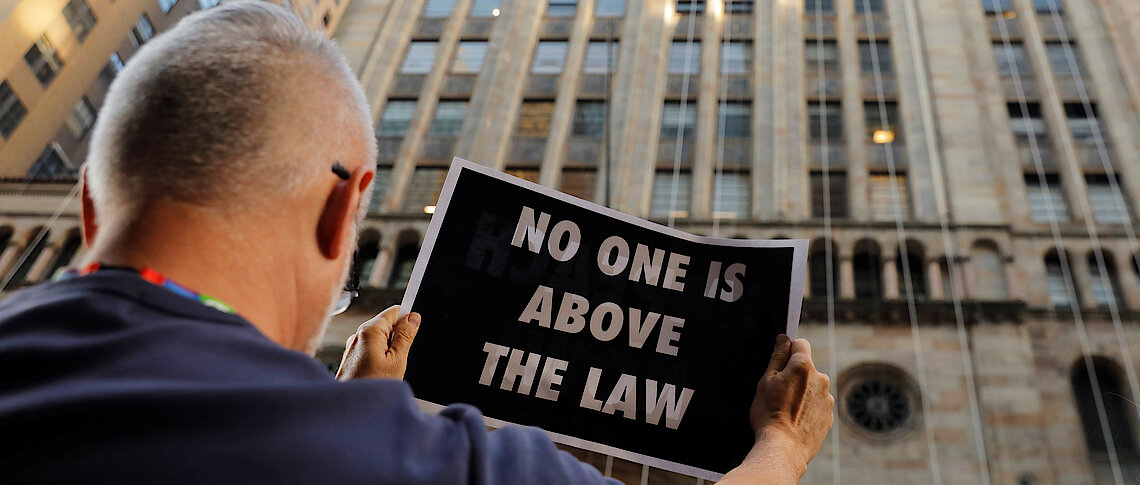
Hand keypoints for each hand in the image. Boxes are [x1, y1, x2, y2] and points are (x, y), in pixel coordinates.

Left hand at [336, 305, 420, 379]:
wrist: (350, 409)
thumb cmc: (371, 386)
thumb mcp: (397, 360)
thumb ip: (405, 336)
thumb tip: (413, 318)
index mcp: (370, 330)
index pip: (394, 311)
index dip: (407, 320)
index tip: (414, 332)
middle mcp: (358, 335)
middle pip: (387, 325)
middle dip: (398, 339)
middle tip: (399, 358)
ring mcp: (353, 347)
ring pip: (380, 340)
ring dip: (389, 351)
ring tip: (388, 370)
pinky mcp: (352, 359)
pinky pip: (371, 351)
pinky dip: (380, 359)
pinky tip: (380, 374)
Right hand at [748, 335, 833, 475]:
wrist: (783, 449)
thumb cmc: (769, 414)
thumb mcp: (766, 381)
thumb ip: (777, 356)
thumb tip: (784, 339)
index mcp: (804, 367)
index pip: (801, 344)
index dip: (788, 350)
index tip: (780, 364)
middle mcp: (821, 379)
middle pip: (807, 368)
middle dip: (795, 375)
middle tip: (778, 393)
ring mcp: (828, 399)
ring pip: (813, 387)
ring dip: (803, 393)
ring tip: (786, 410)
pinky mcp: (830, 416)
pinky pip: (818, 405)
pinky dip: (808, 409)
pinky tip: (795, 421)